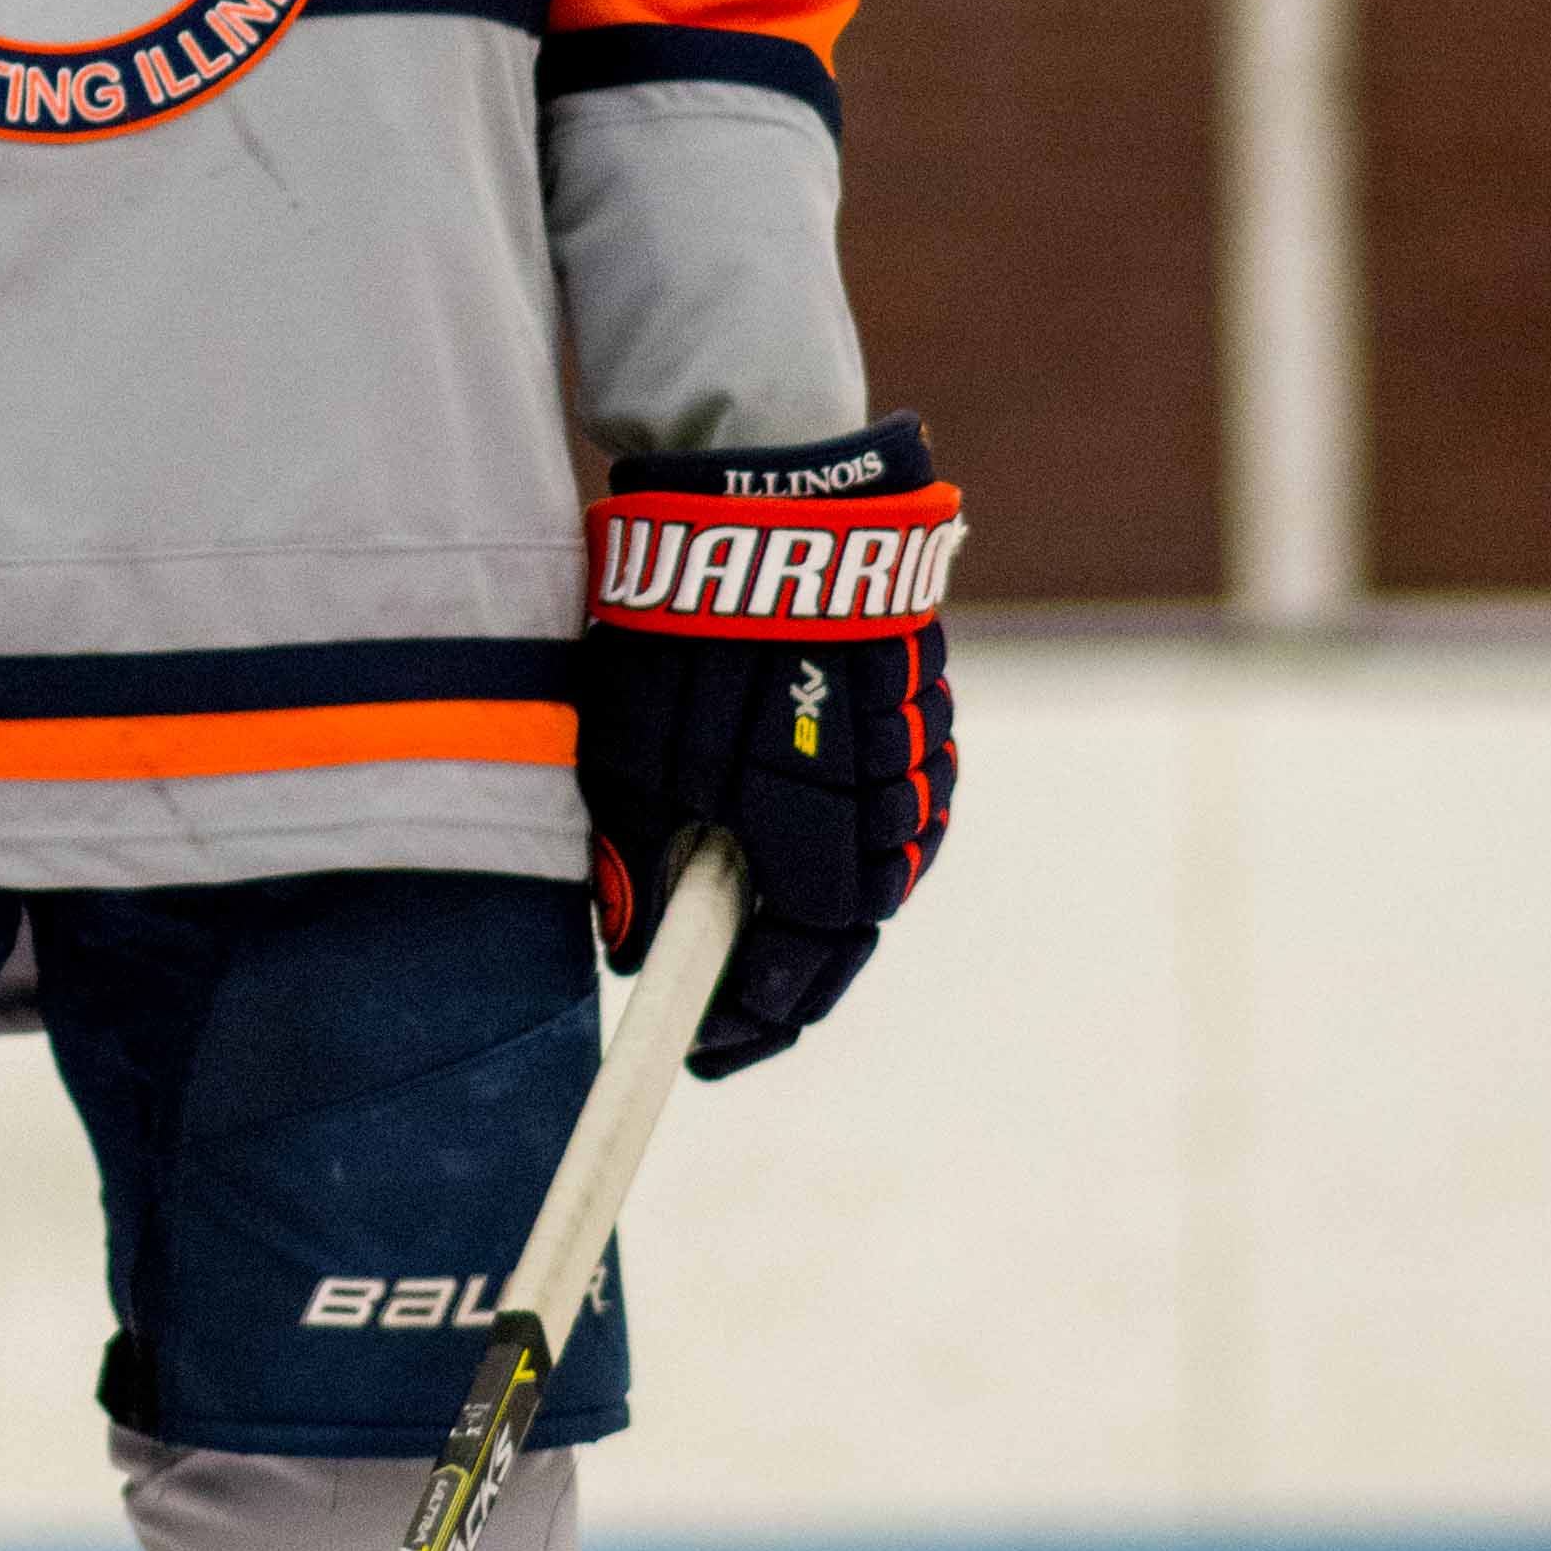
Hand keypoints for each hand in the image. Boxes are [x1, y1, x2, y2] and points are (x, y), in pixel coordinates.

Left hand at [574, 416, 960, 1075]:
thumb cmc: (692, 629)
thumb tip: (629, 946)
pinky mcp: (921, 710)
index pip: (797, 976)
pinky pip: (890, 807)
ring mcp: (918, 761)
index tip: (699, 1052)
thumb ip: (634, 862)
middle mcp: (890, 820)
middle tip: (726, 1012)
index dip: (747, 1023)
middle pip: (845, 933)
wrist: (782, 499)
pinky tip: (793, 842)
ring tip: (751, 934)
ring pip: (875, 870)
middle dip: (784, 979)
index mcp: (822, 850)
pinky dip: (841, 840)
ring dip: (815, 908)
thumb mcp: (630, 756)